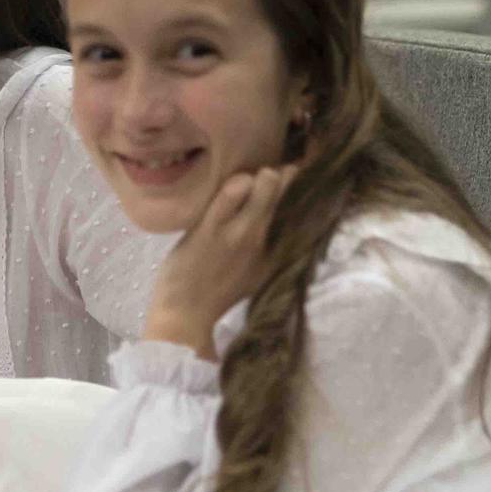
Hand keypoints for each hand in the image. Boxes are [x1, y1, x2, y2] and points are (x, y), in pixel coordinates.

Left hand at [143, 163, 297, 360]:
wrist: (187, 316)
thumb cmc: (218, 294)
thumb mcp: (257, 273)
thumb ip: (270, 246)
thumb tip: (278, 217)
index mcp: (278, 252)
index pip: (302, 210)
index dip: (302, 188)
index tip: (299, 176)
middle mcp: (265, 239)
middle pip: (289, 191)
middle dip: (284, 175)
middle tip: (271, 175)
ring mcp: (238, 232)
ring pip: (264, 186)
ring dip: (262, 176)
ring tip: (253, 180)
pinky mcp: (211, 229)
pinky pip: (229, 194)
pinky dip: (236, 182)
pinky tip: (235, 185)